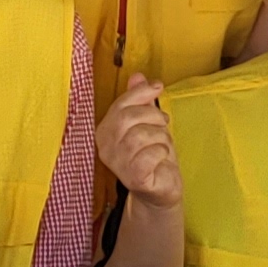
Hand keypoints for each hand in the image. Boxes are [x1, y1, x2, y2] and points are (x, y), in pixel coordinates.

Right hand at [98, 71, 182, 206]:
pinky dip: (162, 152)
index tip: (158, 86)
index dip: (140, 92)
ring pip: (141, 135)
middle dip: (152, 115)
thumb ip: (139, 101)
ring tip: (162, 144)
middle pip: (128, 117)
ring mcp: (117, 164)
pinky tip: (161, 158)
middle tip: (163, 123)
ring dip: (160, 136)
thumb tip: (137, 76)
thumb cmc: (153, 157)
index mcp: (104, 131)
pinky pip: (150, 154)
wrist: (160, 190)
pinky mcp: (133, 178)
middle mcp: (105, 147)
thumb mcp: (148, 124)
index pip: (119, 105)